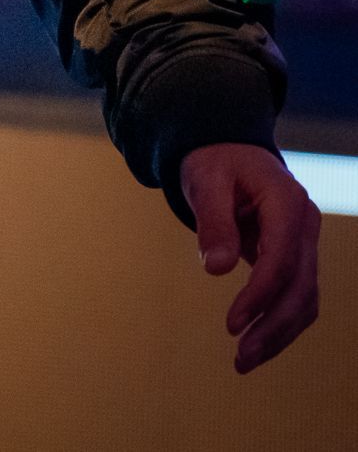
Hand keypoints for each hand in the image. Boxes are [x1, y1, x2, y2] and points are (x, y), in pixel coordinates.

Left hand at [180, 142, 321, 372]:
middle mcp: (306, 223)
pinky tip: (257, 344)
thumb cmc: (215, 162)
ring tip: (244, 361)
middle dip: (273, 326)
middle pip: (301, 286)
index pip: (281, 258)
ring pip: (305, 298)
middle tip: (240, 357)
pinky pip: (298, 296)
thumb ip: (213, 221)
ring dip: (279, 333)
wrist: (229, 151)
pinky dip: (281, 323)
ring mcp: (306, 242)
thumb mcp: (206, 181)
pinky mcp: (297, 257)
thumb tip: (215, 269)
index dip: (259, 295)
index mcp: (287, 200)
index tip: (231, 324)